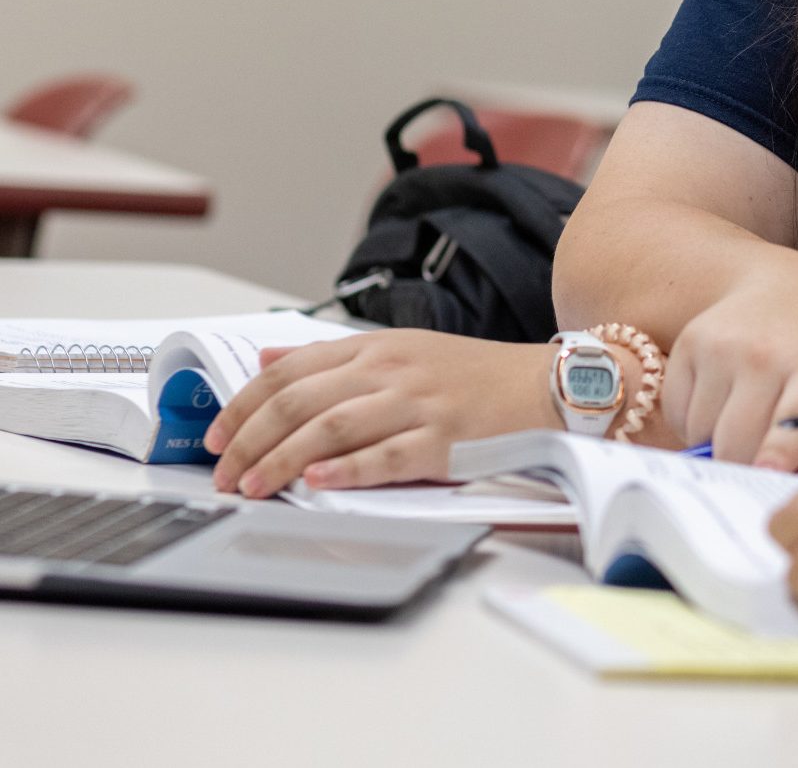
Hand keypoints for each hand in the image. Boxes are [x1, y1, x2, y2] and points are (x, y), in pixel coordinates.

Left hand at [205, 331, 558, 496]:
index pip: (289, 371)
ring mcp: (417, 405)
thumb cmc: (473, 376)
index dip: (242, 405)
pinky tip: (318, 483)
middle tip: (223, 474)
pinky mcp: (443, 441)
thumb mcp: (400, 350)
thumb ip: (332, 357)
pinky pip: (386, 456)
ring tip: (253, 487)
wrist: (544, 386)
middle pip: (299, 402)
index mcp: (375, 348)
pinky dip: (347, 470)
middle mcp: (390, 371)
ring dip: (281, 461)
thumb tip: (266, 359)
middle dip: (249, 441)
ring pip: (331, 430)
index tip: (215, 437)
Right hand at [663, 265, 797, 470]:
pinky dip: (694, 422)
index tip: (767, 471)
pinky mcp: (691, 341)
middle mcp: (768, 354)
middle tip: (763, 460)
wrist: (791, 288)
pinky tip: (724, 400)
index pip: (793, 418)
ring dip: (718, 443)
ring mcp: (724, 346)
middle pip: (736, 443)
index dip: (777, 453)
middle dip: (746, 467)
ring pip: (701, 433)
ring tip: (749, 419)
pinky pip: (677, 413)